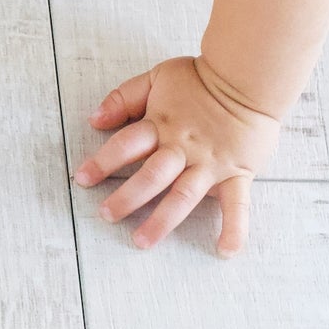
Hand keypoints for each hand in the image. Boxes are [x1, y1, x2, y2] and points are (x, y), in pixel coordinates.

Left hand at [72, 56, 280, 257]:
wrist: (246, 77)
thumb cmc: (200, 78)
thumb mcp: (156, 78)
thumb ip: (124, 97)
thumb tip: (94, 119)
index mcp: (161, 125)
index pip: (126, 145)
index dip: (102, 161)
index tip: (81, 179)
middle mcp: (183, 148)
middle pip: (150, 176)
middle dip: (126, 197)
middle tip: (106, 215)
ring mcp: (210, 164)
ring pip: (183, 196)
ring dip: (162, 221)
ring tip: (142, 242)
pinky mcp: (237, 173)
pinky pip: (238, 205)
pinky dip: (234, 229)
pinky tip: (224, 251)